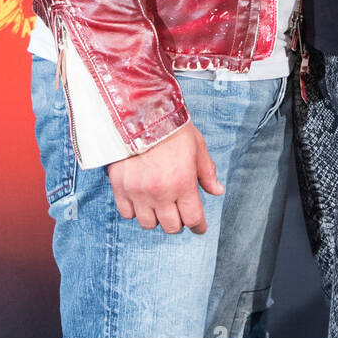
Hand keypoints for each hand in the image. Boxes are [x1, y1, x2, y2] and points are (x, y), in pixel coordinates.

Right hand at [107, 122, 223, 233]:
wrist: (138, 111)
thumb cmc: (170, 126)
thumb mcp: (196, 145)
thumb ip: (207, 171)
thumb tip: (217, 191)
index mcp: (183, 183)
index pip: (193, 219)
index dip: (198, 225)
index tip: (198, 225)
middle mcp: (160, 192)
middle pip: (172, 227)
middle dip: (178, 220)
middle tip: (177, 209)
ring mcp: (138, 191)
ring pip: (148, 223)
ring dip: (155, 217)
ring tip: (158, 203)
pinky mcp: (120, 186)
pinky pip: (127, 213)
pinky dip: (134, 210)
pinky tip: (140, 198)